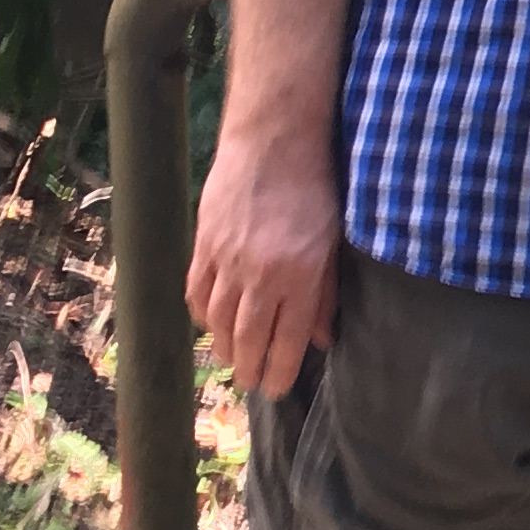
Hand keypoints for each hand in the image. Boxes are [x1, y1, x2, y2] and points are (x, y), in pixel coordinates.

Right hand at [187, 139, 344, 397]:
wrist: (273, 140)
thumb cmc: (315, 187)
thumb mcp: (332, 242)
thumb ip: (325, 293)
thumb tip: (323, 339)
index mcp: (297, 275)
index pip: (285, 338)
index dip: (279, 369)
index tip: (276, 388)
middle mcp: (258, 274)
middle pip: (246, 336)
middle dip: (248, 367)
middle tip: (249, 384)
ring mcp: (226, 260)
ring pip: (218, 319)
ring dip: (223, 346)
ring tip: (231, 361)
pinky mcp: (203, 243)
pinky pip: (197, 291)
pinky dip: (202, 314)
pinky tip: (210, 324)